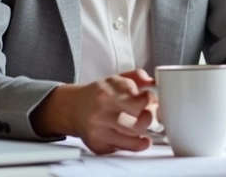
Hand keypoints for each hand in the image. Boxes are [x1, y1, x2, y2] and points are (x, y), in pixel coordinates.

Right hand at [38, 69, 156, 153]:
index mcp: (107, 92)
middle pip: (138, 122)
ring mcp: (98, 130)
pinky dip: (135, 145)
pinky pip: (123, 149)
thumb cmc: (98, 95)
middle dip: (148, 118)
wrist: (73, 109)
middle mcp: (101, 112)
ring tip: (144, 127)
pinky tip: (138, 139)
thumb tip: (151, 81)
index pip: (137, 100)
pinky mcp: (98, 145)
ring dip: (143, 133)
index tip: (150, 100)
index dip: (150, 100)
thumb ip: (136, 76)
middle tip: (149, 115)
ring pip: (132, 137)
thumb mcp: (115, 79)